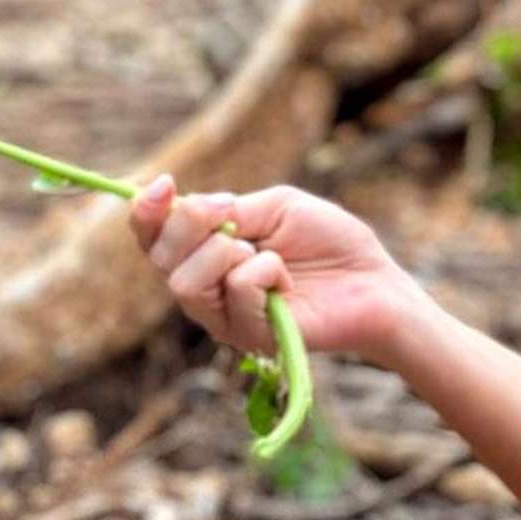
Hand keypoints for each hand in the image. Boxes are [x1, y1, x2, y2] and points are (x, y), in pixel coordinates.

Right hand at [127, 175, 433, 361]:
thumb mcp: (275, 207)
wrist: (374, 281)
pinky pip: (237, 290)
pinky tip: (286, 278)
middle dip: (188, 225)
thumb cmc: (329, 243)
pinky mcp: (250, 336)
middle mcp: (207, 290)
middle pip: (161, 259)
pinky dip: (265, 270)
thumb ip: (230, 209)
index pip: (153, 240)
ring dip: (223, 252)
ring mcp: (225, 317)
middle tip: (227, 213)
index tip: (162, 183)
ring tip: (264, 252)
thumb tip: (190, 206)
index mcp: (205, 254)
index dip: (146, 212)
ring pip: (186, 282)